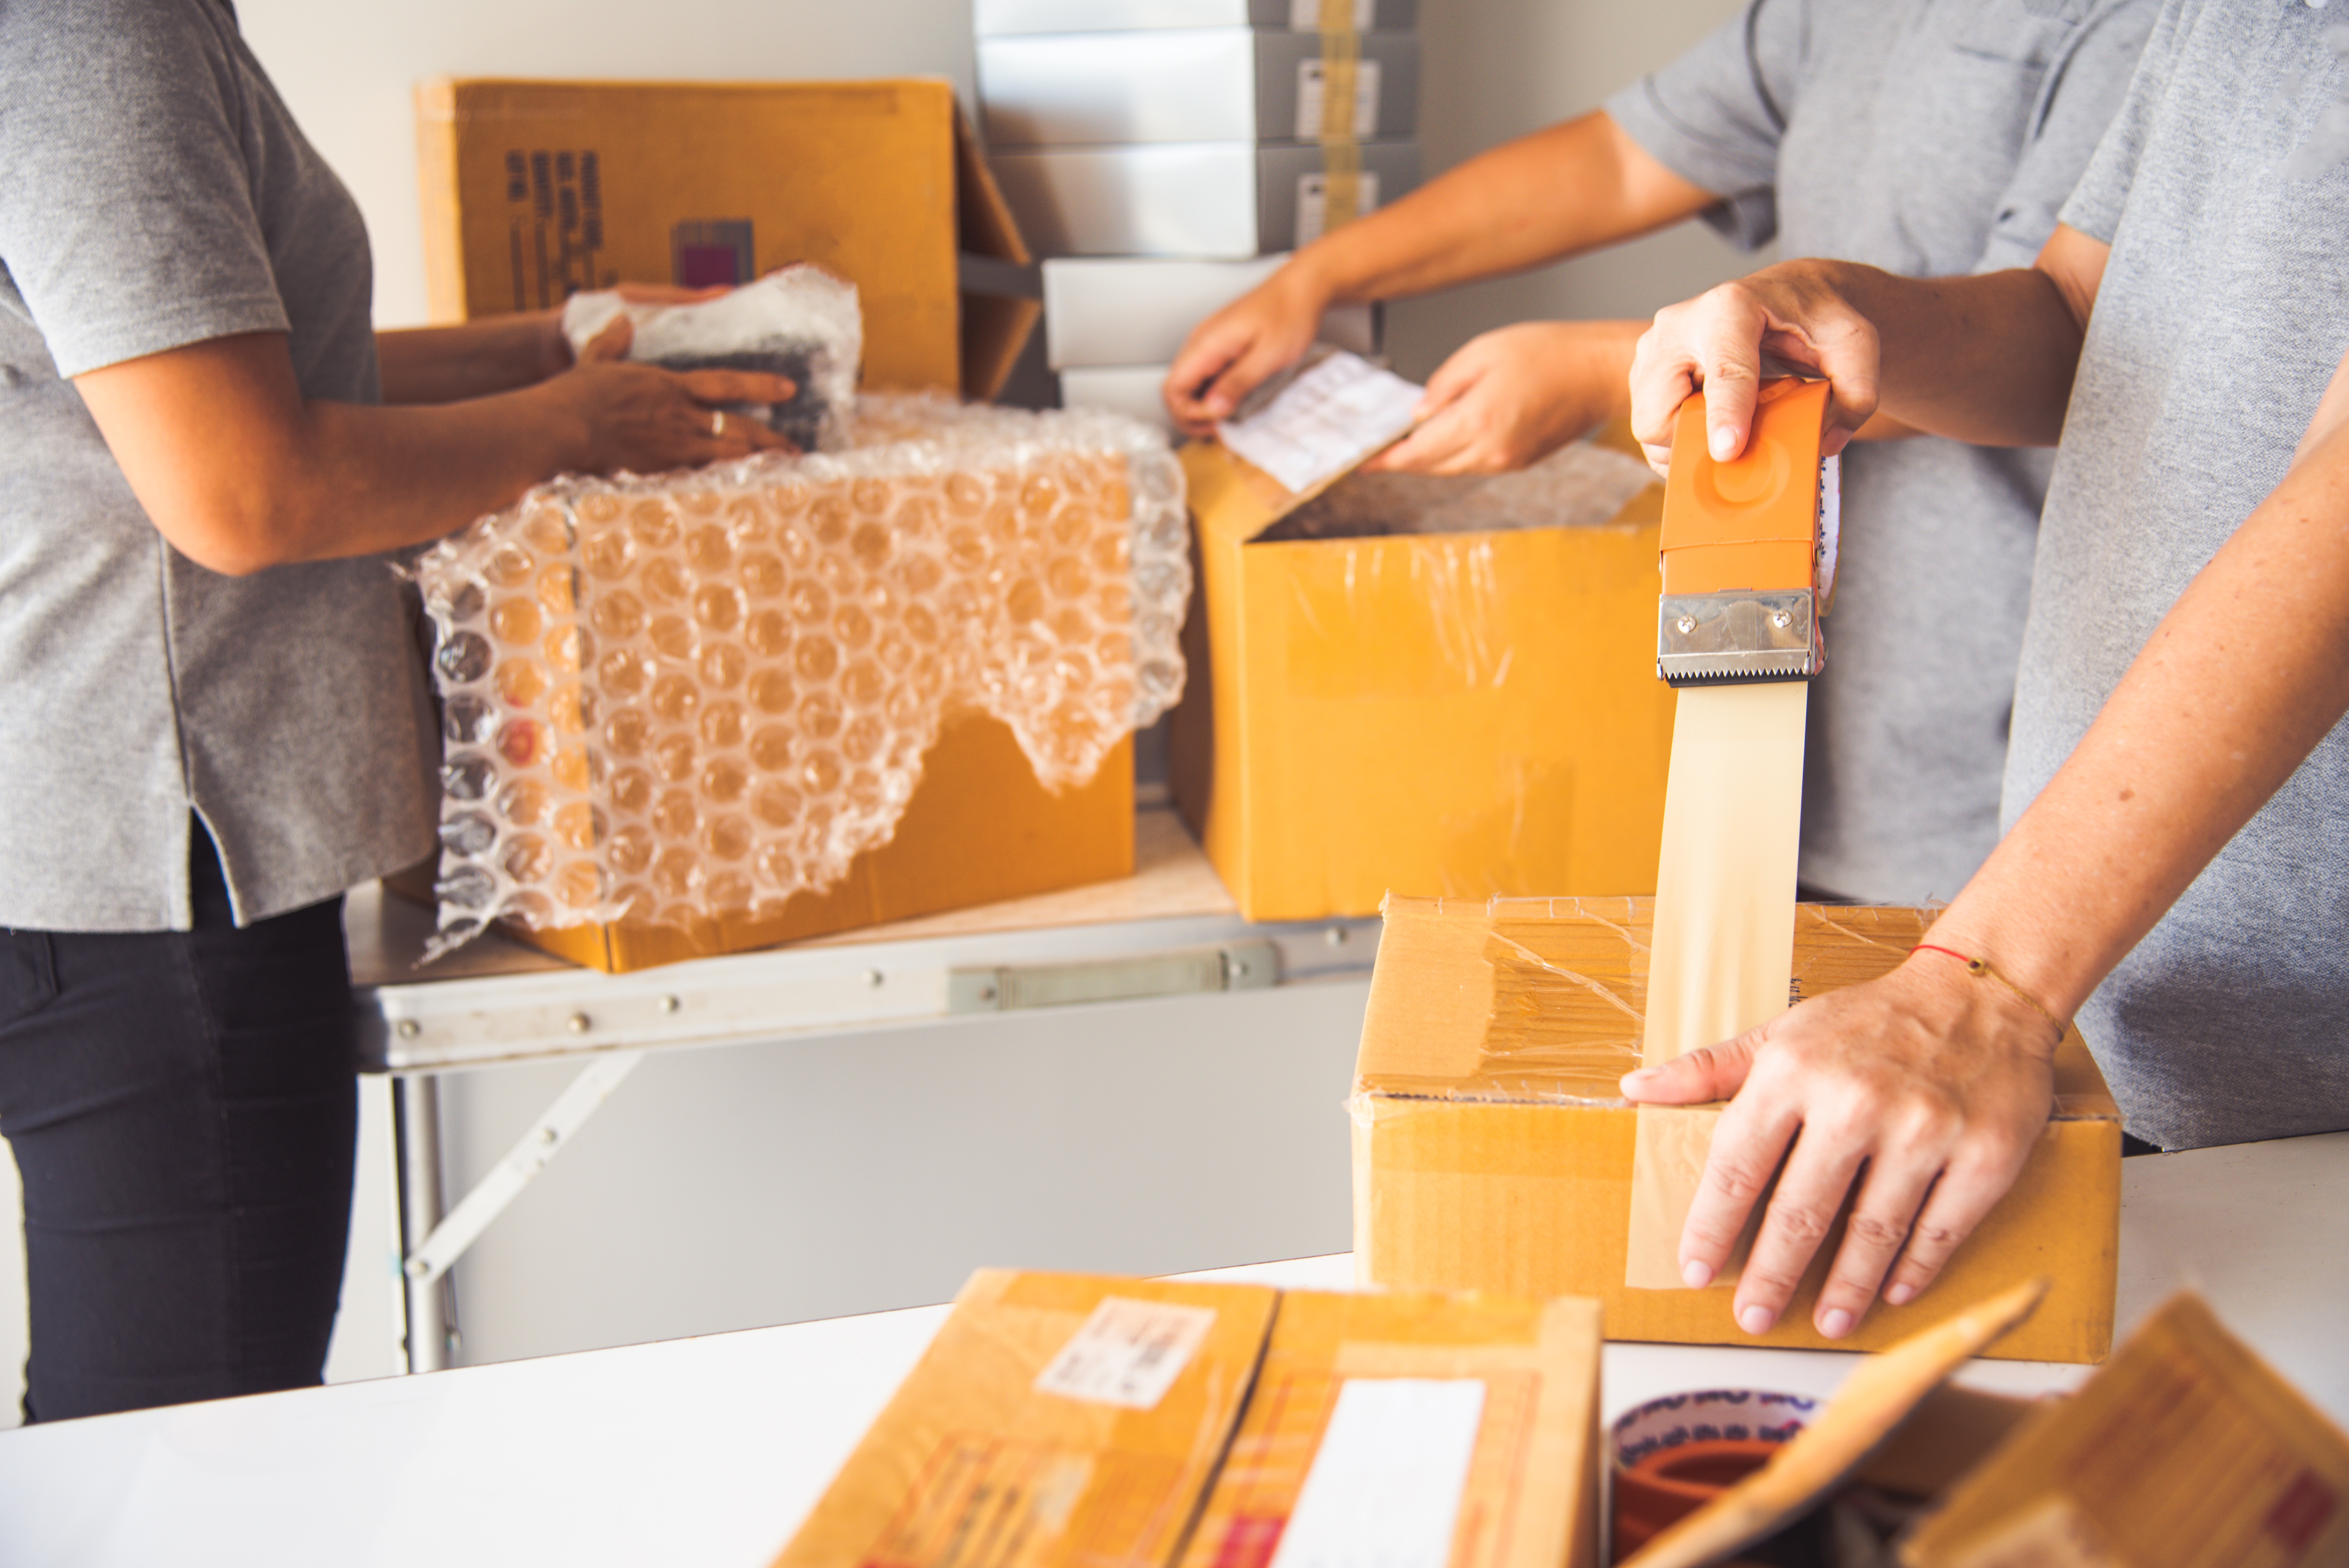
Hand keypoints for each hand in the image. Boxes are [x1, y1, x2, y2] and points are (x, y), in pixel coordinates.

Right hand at [543, 346, 797, 475]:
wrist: (563, 425)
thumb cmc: (573, 396)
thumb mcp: (594, 362)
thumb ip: (612, 343)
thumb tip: (622, 320)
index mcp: (669, 385)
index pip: (727, 383)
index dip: (761, 386)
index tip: (788, 389)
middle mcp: (680, 414)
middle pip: (739, 426)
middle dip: (771, 437)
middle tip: (795, 447)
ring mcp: (674, 444)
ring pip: (730, 453)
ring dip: (759, 461)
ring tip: (783, 470)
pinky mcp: (663, 470)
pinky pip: (706, 477)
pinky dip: (730, 482)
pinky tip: (750, 490)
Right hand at [1163, 263, 1336, 435]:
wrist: (1301, 289)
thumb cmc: (1289, 314)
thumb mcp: (1268, 356)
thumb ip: (1238, 383)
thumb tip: (1213, 408)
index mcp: (1207, 343)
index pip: (1173, 389)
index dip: (1189, 414)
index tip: (1217, 421)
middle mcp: (1201, 342)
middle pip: (1175, 389)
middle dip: (1192, 416)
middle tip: (1219, 429)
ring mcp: (1209, 344)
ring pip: (1188, 385)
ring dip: (1202, 407)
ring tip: (1227, 420)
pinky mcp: (1220, 347)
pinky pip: (1204, 376)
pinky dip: (1212, 395)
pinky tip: (1232, 402)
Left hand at [1362, 320, 1639, 474]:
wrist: (1600, 371)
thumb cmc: (1551, 352)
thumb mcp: (1482, 351)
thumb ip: (1444, 385)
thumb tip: (1419, 414)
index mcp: (1478, 421)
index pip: (1415, 452)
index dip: (1384, 459)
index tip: (1361, 462)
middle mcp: (1491, 451)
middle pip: (1429, 466)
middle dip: (1401, 459)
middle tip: (1376, 450)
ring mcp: (1506, 461)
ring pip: (1450, 468)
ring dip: (1427, 457)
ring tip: (1408, 440)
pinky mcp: (1518, 461)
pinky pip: (1473, 464)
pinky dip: (1454, 454)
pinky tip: (1447, 435)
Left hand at [1619, 954, 2060, 1338]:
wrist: (1981, 995)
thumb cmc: (1869, 1020)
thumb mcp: (1782, 1031)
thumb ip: (1708, 1069)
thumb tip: (1634, 1089)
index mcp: (1794, 1071)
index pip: (1737, 1165)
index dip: (1712, 1225)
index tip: (1695, 1269)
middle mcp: (1856, 1102)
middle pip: (1800, 1213)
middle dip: (1771, 1276)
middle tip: (1752, 1317)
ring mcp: (1924, 1131)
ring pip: (1872, 1233)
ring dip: (1844, 1288)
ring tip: (1826, 1321)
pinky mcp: (1985, 1155)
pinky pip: (1939, 1230)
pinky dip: (1913, 1269)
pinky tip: (1891, 1291)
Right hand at [1628, 259, 1882, 476]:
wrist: (1786, 296)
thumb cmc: (1815, 318)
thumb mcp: (1855, 344)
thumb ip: (1857, 392)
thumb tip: (1826, 443)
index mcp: (1732, 308)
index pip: (1724, 372)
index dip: (1725, 415)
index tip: (1727, 451)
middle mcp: (1680, 321)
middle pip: (1661, 409)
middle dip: (1693, 441)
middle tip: (1734, 448)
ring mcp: (1655, 344)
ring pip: (1647, 423)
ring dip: (1683, 442)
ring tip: (1724, 432)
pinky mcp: (1645, 364)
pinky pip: (1647, 423)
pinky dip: (1675, 437)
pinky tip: (1706, 425)